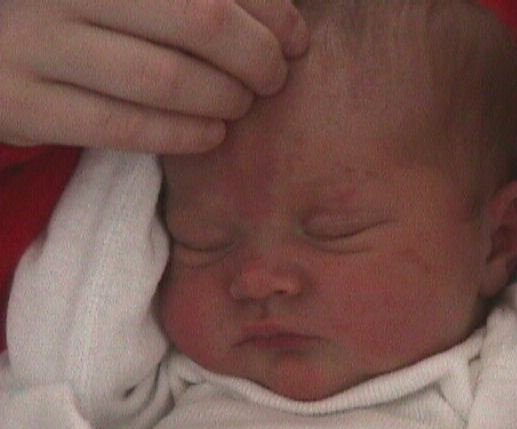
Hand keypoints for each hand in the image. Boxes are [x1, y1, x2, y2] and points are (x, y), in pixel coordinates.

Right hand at [0, 0, 307, 152]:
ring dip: (224, 98)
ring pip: (164, 78)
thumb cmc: (84, 17)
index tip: (296, 39)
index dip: (270, 9)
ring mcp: (36, 42)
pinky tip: (212, 134)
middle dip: (257, 56)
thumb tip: (279, 15)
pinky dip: (182, 134)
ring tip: (242, 104)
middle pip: (200, 19)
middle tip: (273, 77)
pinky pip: (123, 126)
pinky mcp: (24, 104)